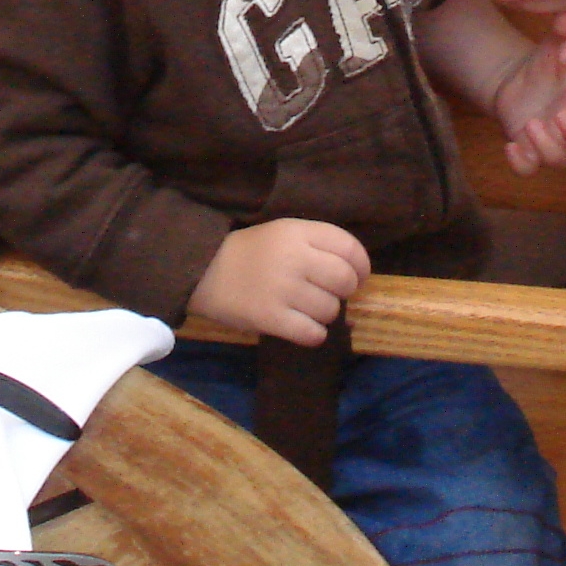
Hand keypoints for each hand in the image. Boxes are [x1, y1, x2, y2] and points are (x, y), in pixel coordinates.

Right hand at [185, 218, 369, 344]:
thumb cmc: (250, 252)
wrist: (203, 270)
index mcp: (297, 231)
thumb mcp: (283, 232)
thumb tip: (356, 271)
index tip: (359, 276)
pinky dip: (313, 334)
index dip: (362, 265)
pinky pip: (312, 333)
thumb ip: (317, 244)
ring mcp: (282, 289)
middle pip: (344, 280)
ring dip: (325, 314)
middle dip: (345, 291)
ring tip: (307, 309)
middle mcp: (294, 257)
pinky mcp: (270, 318)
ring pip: (330, 310)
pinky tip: (302, 327)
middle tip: (331, 294)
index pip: (348, 247)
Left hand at [490, 7, 565, 174]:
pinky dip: (522, 163)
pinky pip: (531, 168)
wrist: (518, 83)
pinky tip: (511, 146)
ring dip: (548, 146)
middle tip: (560, 116)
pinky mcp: (531, 150)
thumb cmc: (547, 65)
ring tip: (531, 124)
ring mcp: (555, 140)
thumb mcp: (554, 46)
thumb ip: (563, 33)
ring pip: (562, 159)